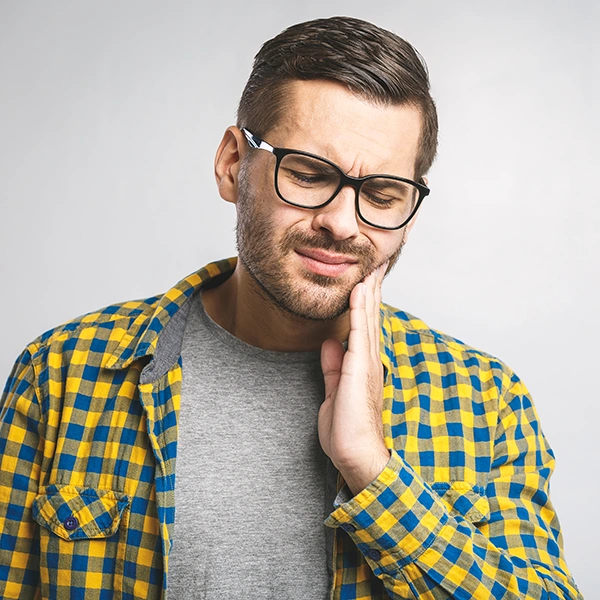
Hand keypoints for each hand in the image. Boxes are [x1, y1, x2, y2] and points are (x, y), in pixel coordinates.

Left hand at [318, 262, 390, 495]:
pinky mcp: (359, 369)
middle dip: (372, 290)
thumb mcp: (333, 391)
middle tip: (375, 264)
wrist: (355, 455)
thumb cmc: (347, 430)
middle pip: (372, 317)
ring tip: (371, 268)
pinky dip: (360, 310)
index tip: (366, 280)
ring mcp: (367, 363)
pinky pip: (359, 333)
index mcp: (363, 366)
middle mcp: (370, 360)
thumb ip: (332, 367)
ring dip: (369, 292)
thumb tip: (329, 344)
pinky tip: (359, 291)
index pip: (366, 327)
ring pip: (369, 319)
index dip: (367, 303)